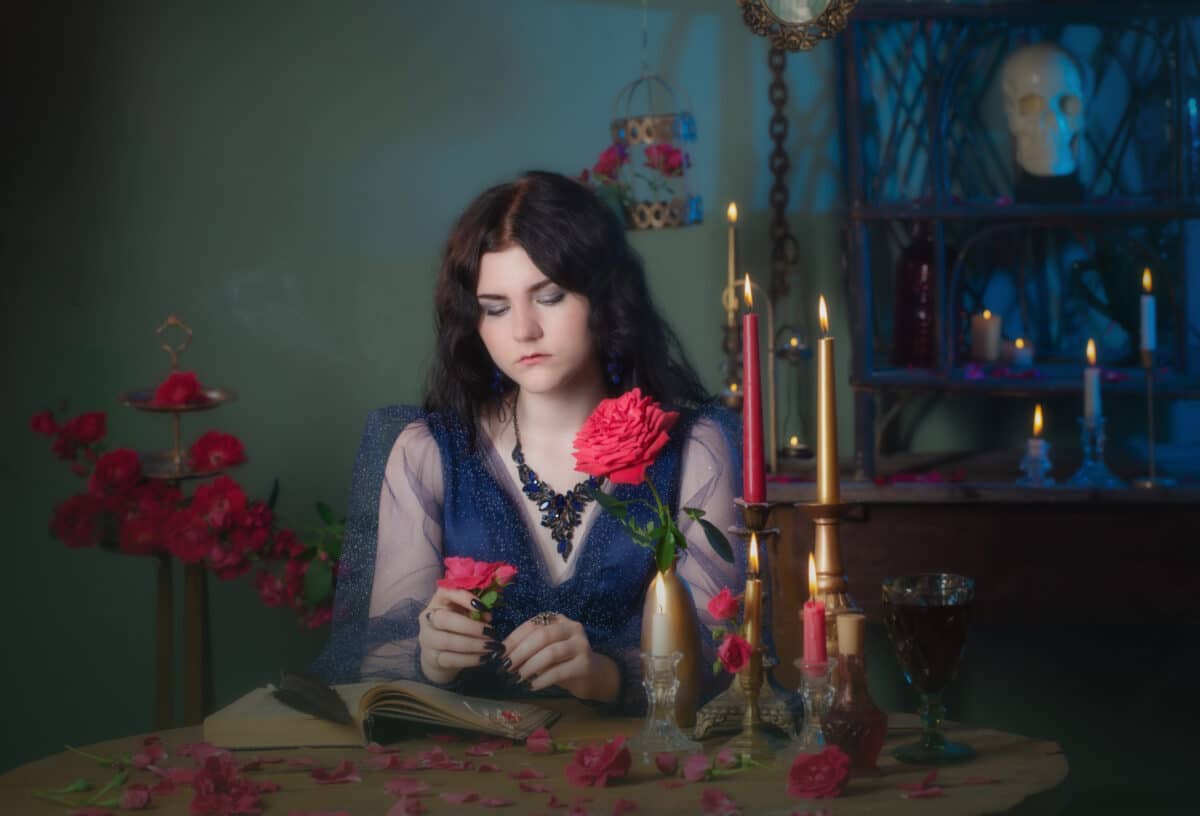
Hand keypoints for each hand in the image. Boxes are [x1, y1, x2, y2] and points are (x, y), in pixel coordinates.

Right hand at [418, 587, 500, 684]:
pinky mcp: (432, 658)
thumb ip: (475, 612)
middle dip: (471, 626)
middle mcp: (428, 618)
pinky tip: (484, 658)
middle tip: (491, 632)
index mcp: (437, 601)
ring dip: (473, 644)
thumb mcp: (464, 614)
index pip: (445, 592)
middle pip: (444, 620)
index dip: (464, 598)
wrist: (438, 653)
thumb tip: (487, 616)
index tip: (484, 607)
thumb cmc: (456, 627)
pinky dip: (470, 659)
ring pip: (447, 641)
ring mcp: (427, 639)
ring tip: (491, 646)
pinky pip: (451, 659)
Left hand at [501, 613, 618, 703]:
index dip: (514, 638)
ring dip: (531, 666)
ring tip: (518, 678)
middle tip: (506, 667)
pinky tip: (532, 686)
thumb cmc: (561, 661)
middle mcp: (572, 627)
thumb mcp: (544, 650)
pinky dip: (543, 679)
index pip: (532, 625)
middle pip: (542, 636)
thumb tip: (501, 656)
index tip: (499, 653)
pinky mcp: (585, 664)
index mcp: (558, 620)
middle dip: (521, 652)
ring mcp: (581, 645)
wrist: (592, 675)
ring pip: (551, 652)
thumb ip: (528, 648)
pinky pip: (559, 671)